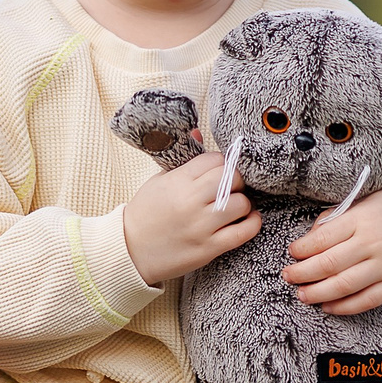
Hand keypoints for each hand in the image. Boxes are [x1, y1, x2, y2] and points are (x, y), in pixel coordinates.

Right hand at [123, 148, 258, 285]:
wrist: (129, 251)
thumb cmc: (145, 213)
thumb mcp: (158, 181)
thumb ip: (183, 160)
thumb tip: (198, 132)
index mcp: (178, 181)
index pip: (216, 160)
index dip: (222, 164)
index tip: (220, 172)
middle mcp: (190, 201)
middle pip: (233, 178)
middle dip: (236, 181)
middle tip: (230, 188)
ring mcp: (200, 226)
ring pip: (241, 203)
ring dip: (243, 203)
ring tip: (235, 206)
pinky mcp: (208, 248)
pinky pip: (243, 232)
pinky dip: (252, 223)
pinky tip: (247, 219)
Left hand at [282, 186, 381, 316]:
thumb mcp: (365, 202)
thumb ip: (337, 217)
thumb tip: (310, 238)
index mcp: (362, 219)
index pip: (322, 238)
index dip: (301, 249)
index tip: (292, 252)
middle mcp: (373, 243)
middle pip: (328, 264)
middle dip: (302, 273)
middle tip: (288, 276)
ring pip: (343, 286)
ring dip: (317, 293)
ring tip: (302, 295)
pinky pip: (365, 301)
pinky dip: (343, 307)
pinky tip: (327, 306)